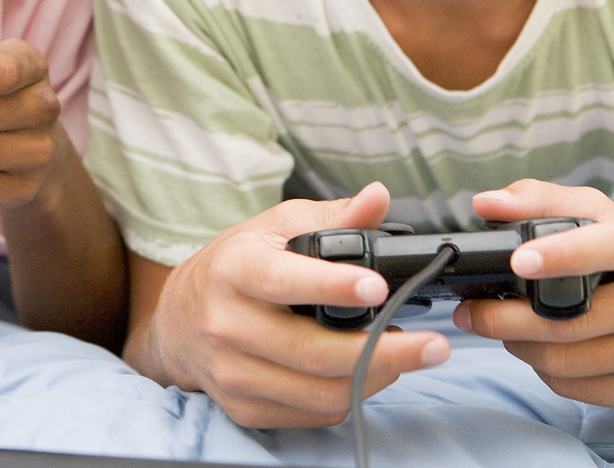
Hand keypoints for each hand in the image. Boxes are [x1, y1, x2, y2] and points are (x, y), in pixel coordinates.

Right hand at [132, 182, 451, 428]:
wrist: (178, 319)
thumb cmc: (237, 263)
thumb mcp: (277, 226)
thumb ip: (332, 217)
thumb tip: (378, 199)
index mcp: (233, 270)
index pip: (283, 281)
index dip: (333, 286)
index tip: (379, 288)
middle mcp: (226, 325)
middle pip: (312, 351)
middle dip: (384, 351)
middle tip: (435, 345)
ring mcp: (232, 373)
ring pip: (318, 392)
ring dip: (375, 378)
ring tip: (407, 357)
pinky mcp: (243, 408)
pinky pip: (312, 414)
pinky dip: (351, 395)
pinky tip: (371, 372)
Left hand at [455, 178, 613, 411]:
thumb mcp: (606, 219)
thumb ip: (544, 202)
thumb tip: (486, 204)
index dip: (564, 253)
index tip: (516, 260)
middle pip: (572, 318)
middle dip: (505, 315)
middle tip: (469, 309)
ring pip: (565, 359)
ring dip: (517, 344)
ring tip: (502, 327)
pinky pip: (575, 388)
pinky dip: (543, 370)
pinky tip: (538, 350)